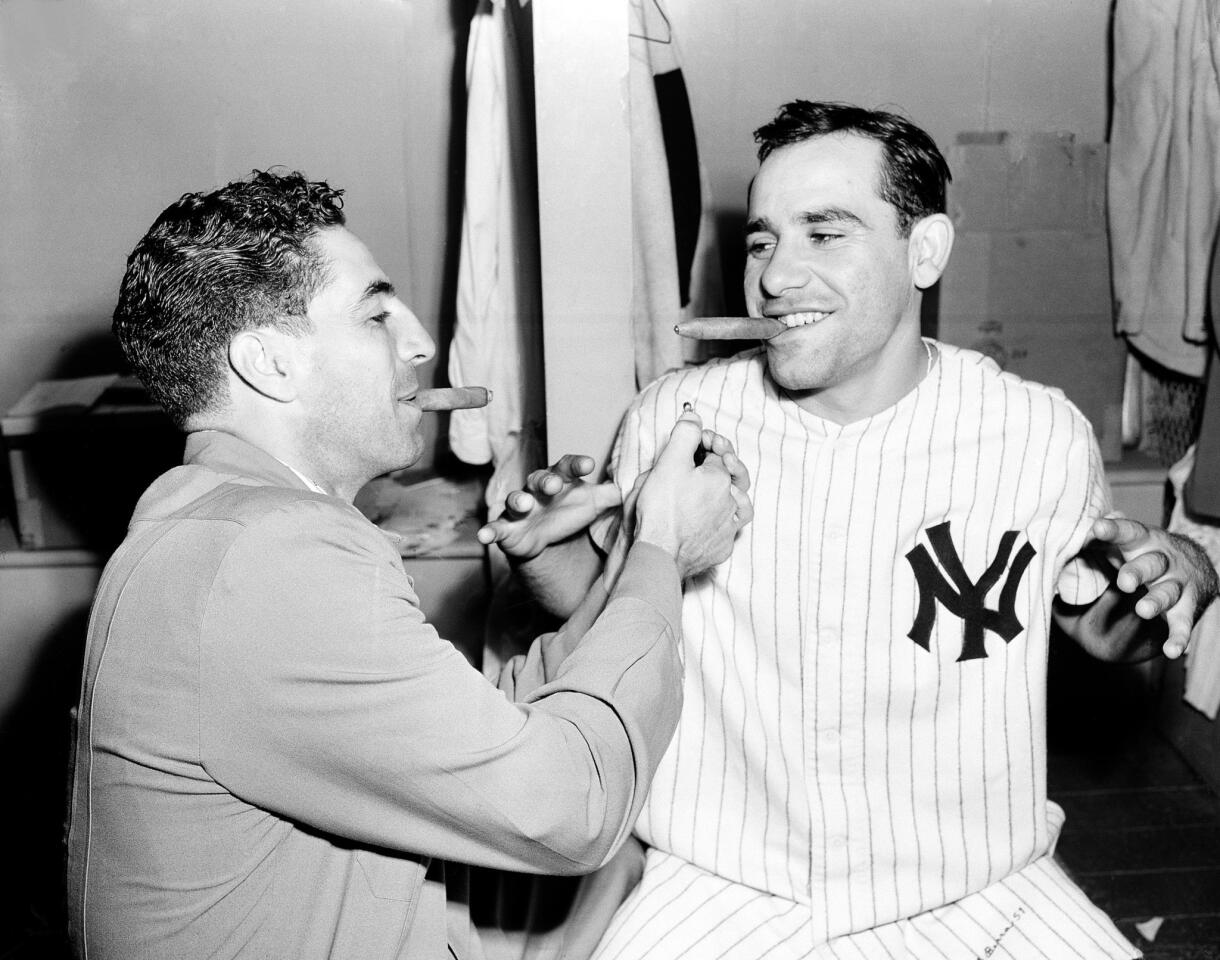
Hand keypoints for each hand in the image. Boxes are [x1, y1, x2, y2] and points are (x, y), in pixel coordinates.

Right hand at [476, 455, 622, 560]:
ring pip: (516, 500)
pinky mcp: (507, 529)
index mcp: (561, 480)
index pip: (567, 467)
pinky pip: (496, 528)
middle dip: (545, 480)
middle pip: (540, 479)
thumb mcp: (594, 503)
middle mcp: (538, 490)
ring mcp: (520, 509)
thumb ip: (614, 493)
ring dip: (518, 500)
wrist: (548, 538)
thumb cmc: (570, 511)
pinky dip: (489, 531)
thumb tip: (643, 481)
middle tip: (554, 484)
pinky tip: (485, 536)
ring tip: (523, 504)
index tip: (589, 465)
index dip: (576, 465)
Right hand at [632, 410, 752, 579]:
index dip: (706, 444)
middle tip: (704, 462)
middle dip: (722, 464)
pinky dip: (724, 520)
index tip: (693, 441)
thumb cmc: (661, 509)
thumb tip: (694, 416)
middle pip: (734, 476)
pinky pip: (730, 529)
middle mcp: (731, 502)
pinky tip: (713, 519)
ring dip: (731, 492)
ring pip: (739, 504)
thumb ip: (685, 435)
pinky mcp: (722, 547)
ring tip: (718, 488)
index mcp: (720, 478)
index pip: (720, 453)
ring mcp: (728, 527)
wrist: (660, 553)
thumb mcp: (668, 463)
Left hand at [1088, 516, 1219, 658]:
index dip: (1114, 530)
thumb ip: (1098, 541)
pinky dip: (1179, 637)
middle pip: (1153, 563)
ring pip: (1168, 592)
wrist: (1194, 566)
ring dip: (1156, 601)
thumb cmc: (1143, 554)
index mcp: (1143, 542)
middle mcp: (1163, 560)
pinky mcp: (1187, 607)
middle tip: (1124, 582)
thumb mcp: (1124, 542)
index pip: (1129, 532)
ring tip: (1142, 610)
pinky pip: (1183, 623)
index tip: (1097, 528)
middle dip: (1138, 572)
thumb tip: (1063, 544)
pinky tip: (1172, 651)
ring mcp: (1176, 584)